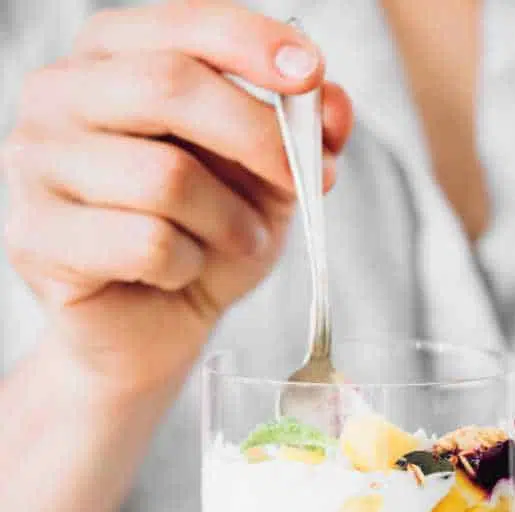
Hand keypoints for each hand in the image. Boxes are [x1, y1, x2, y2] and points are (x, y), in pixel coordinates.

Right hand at [1, 2, 352, 398]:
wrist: (148, 334)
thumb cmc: (199, 243)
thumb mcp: (264, 183)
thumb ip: (299, 136)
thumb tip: (334, 104)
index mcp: (108, 56)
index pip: (182, 23)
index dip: (251, 42)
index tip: (310, 73)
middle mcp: (57, 94)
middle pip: (170, 86)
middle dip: (256, 136)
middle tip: (304, 180)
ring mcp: (34, 164)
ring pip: (165, 176)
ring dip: (228, 220)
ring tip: (239, 242)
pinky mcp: (35, 237)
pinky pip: (144, 243)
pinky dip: (187, 264)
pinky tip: (183, 273)